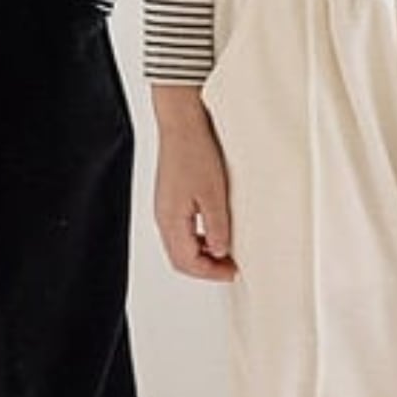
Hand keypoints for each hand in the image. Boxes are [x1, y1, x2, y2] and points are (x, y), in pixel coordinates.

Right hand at [151, 85, 236, 280]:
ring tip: (226, 250)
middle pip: (180, 258)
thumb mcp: (214, 194)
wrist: (182, 123)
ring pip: (181, 245)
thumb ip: (217, 227)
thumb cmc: (194, 151)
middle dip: (206, 268)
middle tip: (230, 267)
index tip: (232, 271)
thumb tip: (221, 251)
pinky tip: (214, 230)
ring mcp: (165, 207)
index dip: (211, 273)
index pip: (187, 262)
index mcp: (171, 221)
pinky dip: (198, 238)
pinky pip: (182, 229)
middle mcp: (163, 217)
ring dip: (202, 254)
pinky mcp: (171, 197)